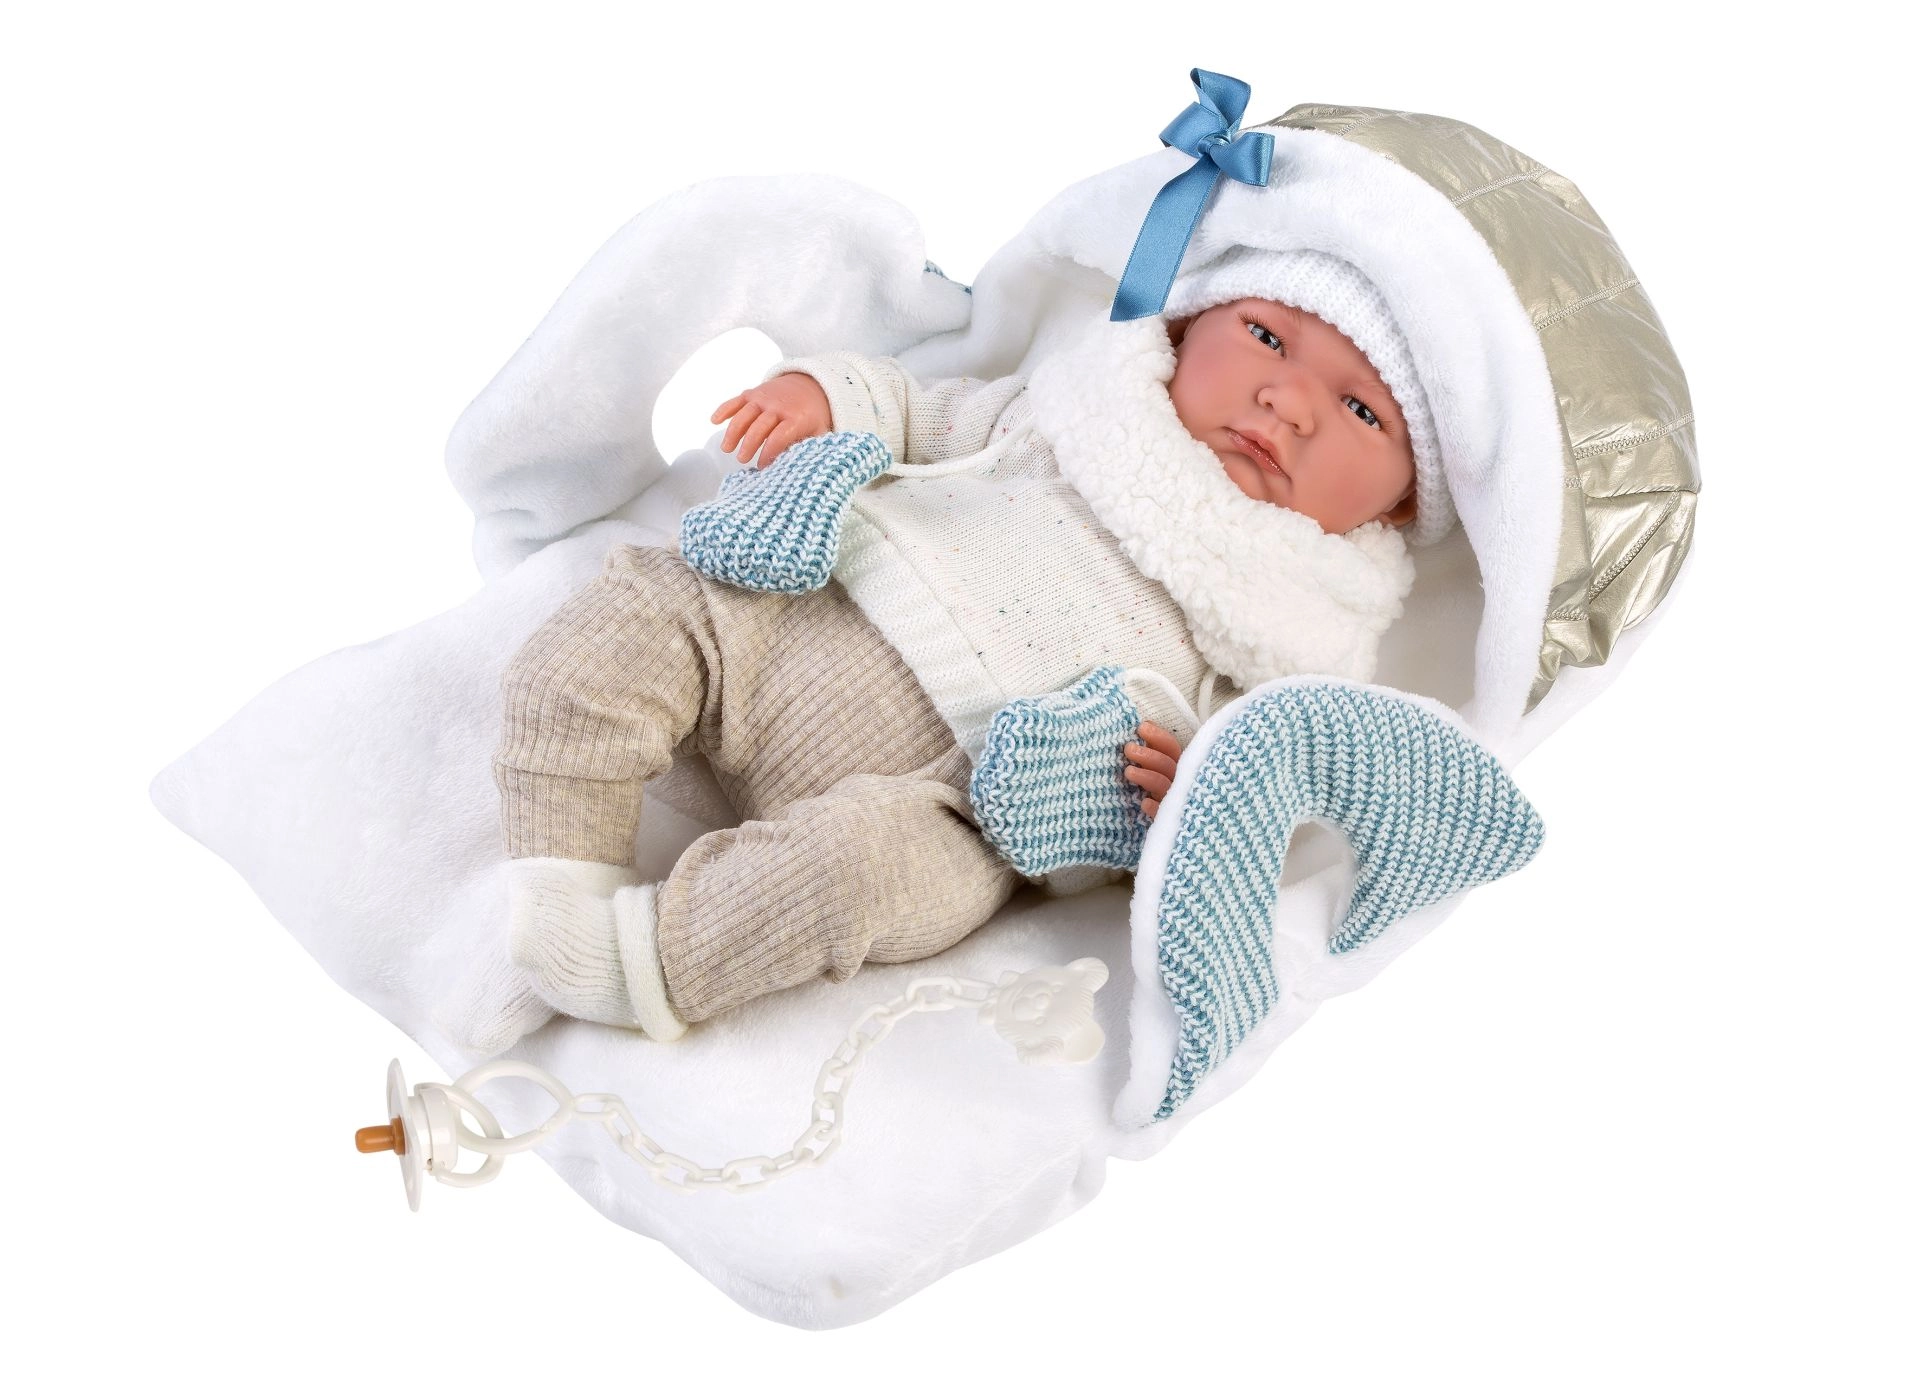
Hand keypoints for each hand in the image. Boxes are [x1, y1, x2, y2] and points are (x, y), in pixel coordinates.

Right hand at [710, 373, 832, 467]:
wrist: (811, 385)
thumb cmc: (812, 417)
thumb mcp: (818, 433)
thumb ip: (807, 449)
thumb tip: (794, 471)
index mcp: (797, 418)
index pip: (779, 437)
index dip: (768, 453)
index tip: (762, 467)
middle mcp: (778, 407)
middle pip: (759, 426)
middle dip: (749, 444)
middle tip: (742, 459)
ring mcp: (764, 398)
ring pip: (744, 414)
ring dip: (733, 432)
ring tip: (726, 449)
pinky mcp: (753, 393)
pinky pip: (736, 400)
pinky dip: (724, 410)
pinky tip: (714, 421)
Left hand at [1123, 720, 1181, 820]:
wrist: (1168, 829)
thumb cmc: (1155, 792)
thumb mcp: (1154, 769)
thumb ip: (1151, 753)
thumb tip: (1140, 729)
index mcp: (1176, 767)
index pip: (1171, 748)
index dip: (1158, 736)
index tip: (1141, 728)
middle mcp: (1179, 782)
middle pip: (1168, 765)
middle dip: (1148, 755)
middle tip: (1128, 749)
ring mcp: (1174, 802)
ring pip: (1164, 785)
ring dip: (1146, 776)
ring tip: (1128, 771)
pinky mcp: (1167, 821)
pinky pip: (1163, 814)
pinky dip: (1155, 807)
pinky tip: (1144, 803)